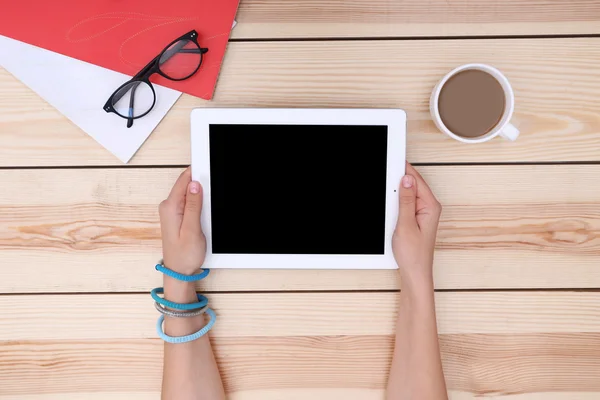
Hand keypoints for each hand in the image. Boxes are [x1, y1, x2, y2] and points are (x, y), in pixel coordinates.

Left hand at [159, 167, 205, 274]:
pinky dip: (198, 204)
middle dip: (201, 185)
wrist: (179, 271)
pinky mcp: (177, 216)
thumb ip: (194, 205)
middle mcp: (168, 207)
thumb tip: (195, 185)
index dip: (198, 173)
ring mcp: (172, 211)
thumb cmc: (185, 254)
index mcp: (170, 207)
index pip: (184, 180)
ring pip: (189, 194)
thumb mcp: (192, 229)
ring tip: (207, 209)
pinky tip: (203, 212)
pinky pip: (189, 202)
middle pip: (187, 185)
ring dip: (200, 196)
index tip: (210, 168)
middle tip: (212, 196)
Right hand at [392, 163, 441, 285]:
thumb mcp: (405, 224)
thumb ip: (405, 201)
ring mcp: (423, 213)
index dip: (403, 169)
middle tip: (385, 172)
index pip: (416, 180)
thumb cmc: (413, 254)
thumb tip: (406, 180)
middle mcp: (429, 207)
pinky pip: (406, 202)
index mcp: (430, 206)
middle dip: (399, 179)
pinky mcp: (416, 218)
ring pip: (408, 193)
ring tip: (385, 187)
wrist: (415, 273)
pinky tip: (390, 201)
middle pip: (413, 184)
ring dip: (397, 191)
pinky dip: (397, 200)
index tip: (392, 160)